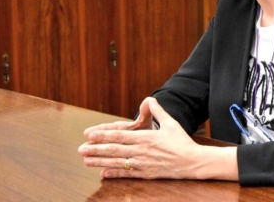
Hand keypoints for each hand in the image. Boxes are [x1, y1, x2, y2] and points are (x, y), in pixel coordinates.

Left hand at [78, 97, 201, 178]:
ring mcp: (143, 164)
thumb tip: (150, 99)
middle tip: (80, 149)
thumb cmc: (182, 141)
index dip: (103, 135)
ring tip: (86, 161)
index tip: (90, 134)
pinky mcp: (146, 174)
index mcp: (146, 138)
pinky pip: (127, 174)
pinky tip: (103, 174)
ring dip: (100, 162)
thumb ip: (158, 111)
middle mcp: (141, 151)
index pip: (120, 136)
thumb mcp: (171, 123)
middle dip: (96, 149)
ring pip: (117, 162)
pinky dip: (114, 174)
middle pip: (114, 150)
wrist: (193, 162)